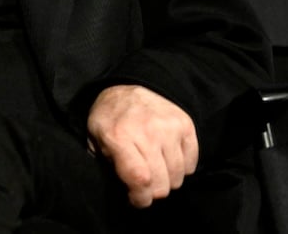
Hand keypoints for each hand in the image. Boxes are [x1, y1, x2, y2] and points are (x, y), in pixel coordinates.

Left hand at [87, 84, 198, 207]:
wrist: (125, 88)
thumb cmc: (109, 120)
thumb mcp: (95, 141)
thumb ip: (109, 166)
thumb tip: (129, 192)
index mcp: (120, 137)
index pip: (140, 180)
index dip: (141, 199)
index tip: (138, 199)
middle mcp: (148, 131)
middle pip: (162, 183)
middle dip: (153, 192)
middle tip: (146, 185)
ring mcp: (169, 127)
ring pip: (178, 176)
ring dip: (168, 181)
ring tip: (157, 171)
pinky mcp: (185, 124)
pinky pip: (191, 162)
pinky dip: (182, 168)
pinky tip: (169, 160)